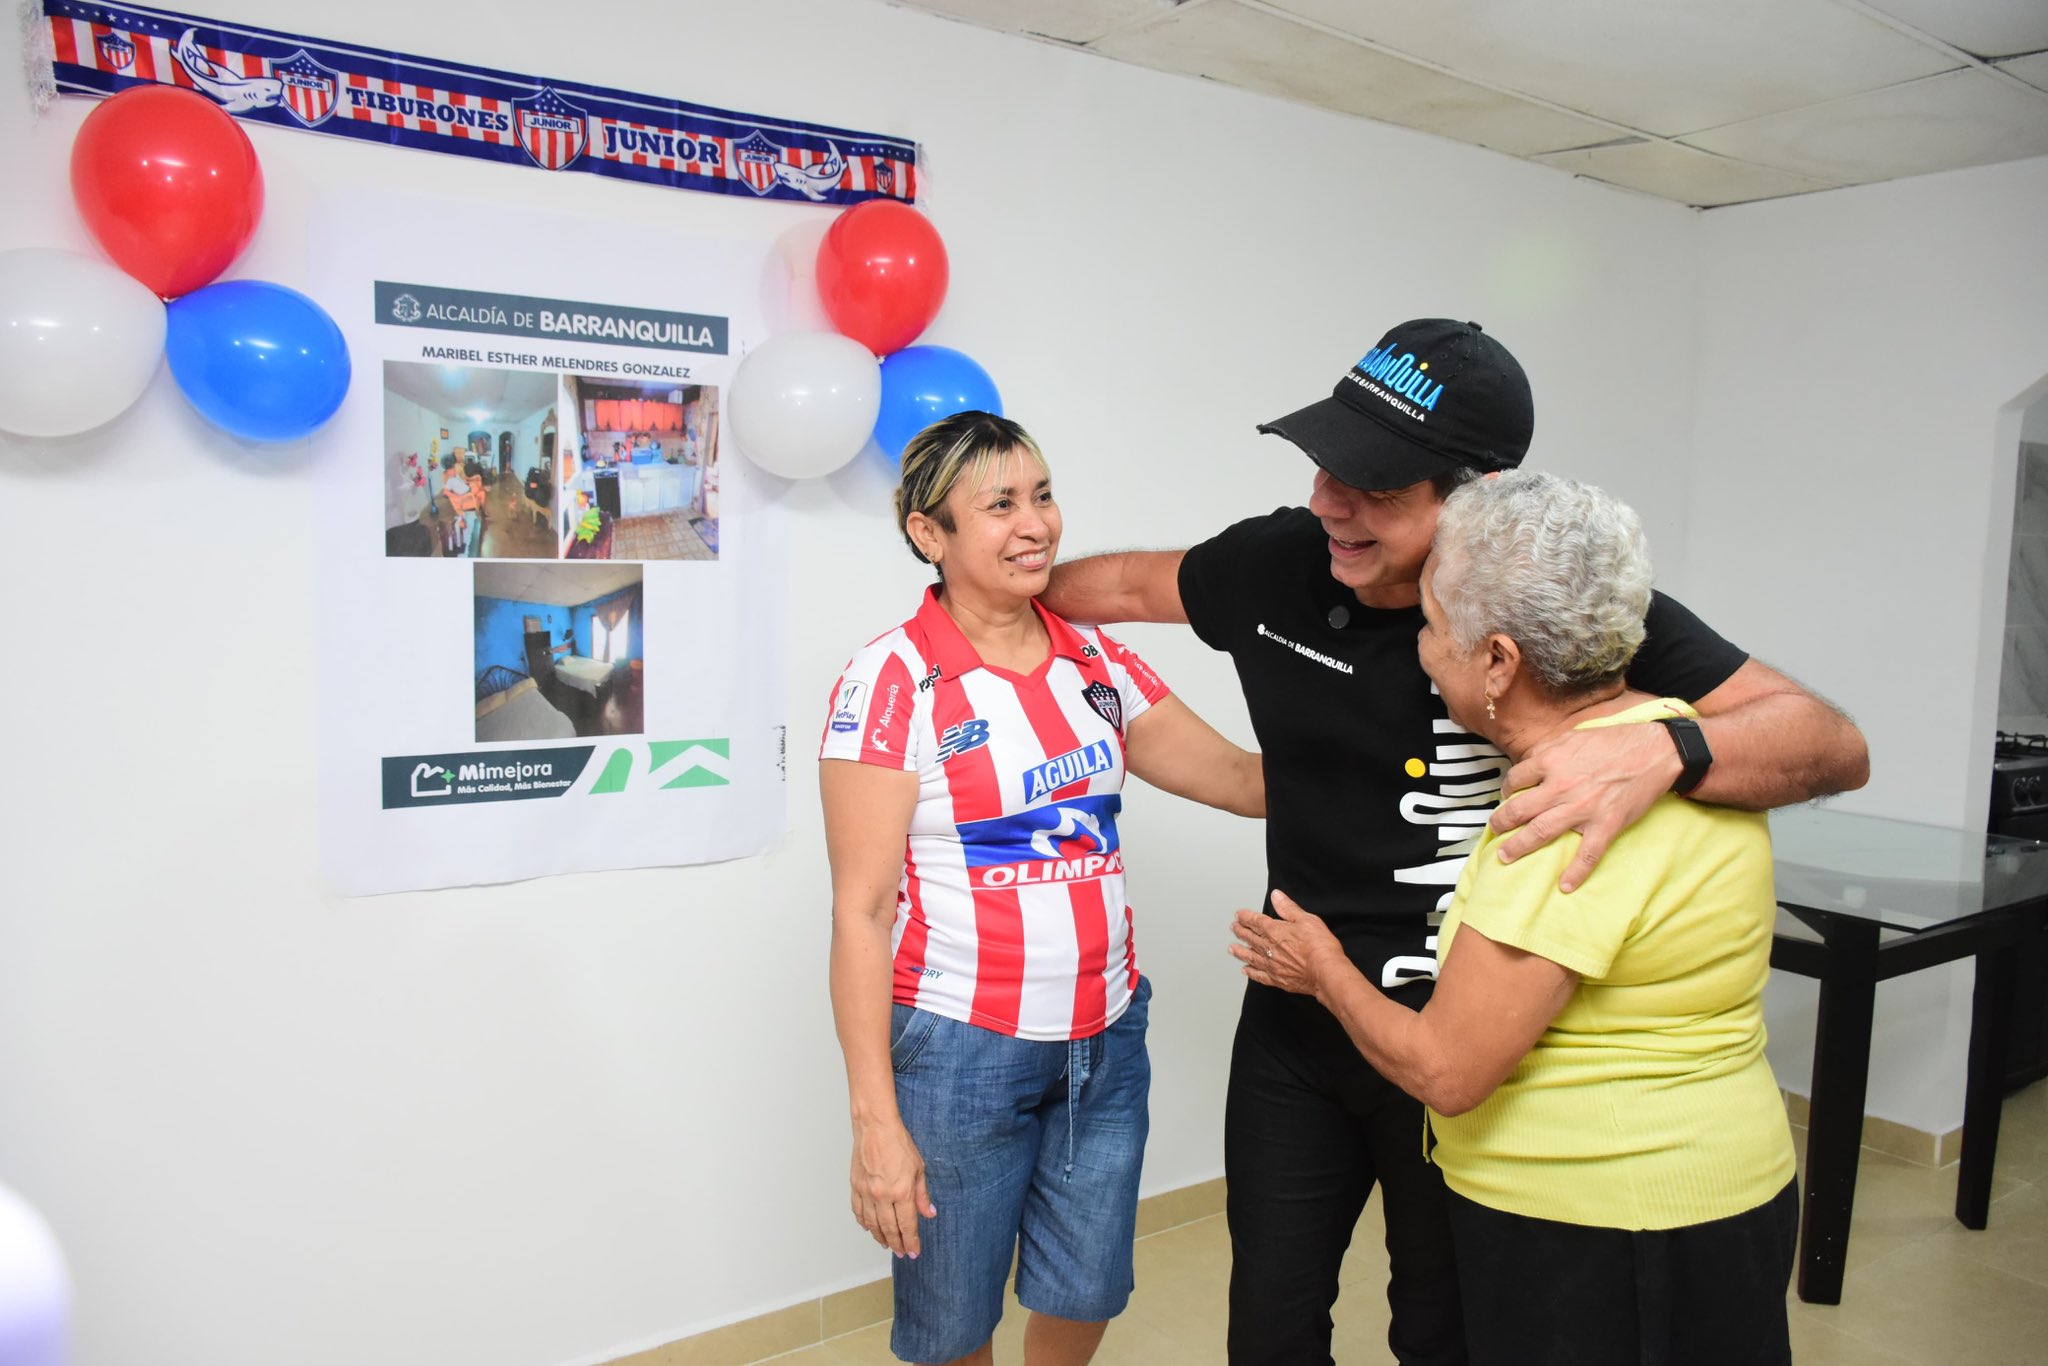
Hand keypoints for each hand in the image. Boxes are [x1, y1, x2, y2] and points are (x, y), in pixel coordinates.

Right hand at [848, 1117, 935, 1257]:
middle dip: (897, 1243)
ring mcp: (867, 1192)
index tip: (913, 1251)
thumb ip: (922, 1194)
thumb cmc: (898, 1143)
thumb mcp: (919, 1168)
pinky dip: (864, 1223)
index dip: (911, 1241)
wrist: (875, 1127)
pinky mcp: (856, 1187)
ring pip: (872, 1224)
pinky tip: (869, 1228)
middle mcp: (882, 1195)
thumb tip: (929, 1213)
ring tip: (887, 1244)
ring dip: (880, 1237)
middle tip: (901, 1252)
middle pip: (889, 1228)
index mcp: (901, 1191)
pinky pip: (859, 1212)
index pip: (907, 1224)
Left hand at [1229, 891, 1345, 998]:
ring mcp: (1271, 965)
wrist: (1325, 972)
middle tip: (1233, 928)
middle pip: (1249, 938)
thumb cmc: (1319, 946)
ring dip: (1239, 951)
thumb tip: (1276, 896)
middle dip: (1240, 931)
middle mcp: (1269, 948)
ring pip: (1250, 956)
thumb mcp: (1306, 919)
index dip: (1245, 917)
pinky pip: (1258, 975)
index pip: (1255, 921)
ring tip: (1232, 948)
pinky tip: (1246, 970)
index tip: (1239, 915)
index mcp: (1274, 931)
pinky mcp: (1277, 979)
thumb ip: (1288, 908)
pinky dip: (1250, 972)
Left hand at [1488, 722, 1677, 891]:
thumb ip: (1550, 750)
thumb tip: (1530, 762)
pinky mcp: (1606, 824)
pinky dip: (1576, 873)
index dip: (1507, 789)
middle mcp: (1561, 786)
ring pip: (1540, 832)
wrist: (1656, 752)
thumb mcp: (1574, 736)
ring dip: (1518, 847)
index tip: (1507, 796)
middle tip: (1493, 830)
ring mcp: (1582, 808)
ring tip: (1504, 857)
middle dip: (1501, 822)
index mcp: (1552, 761)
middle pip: (1518, 809)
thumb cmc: (1615, 741)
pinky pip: (1587, 854)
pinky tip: (1565, 886)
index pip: (1516, 778)